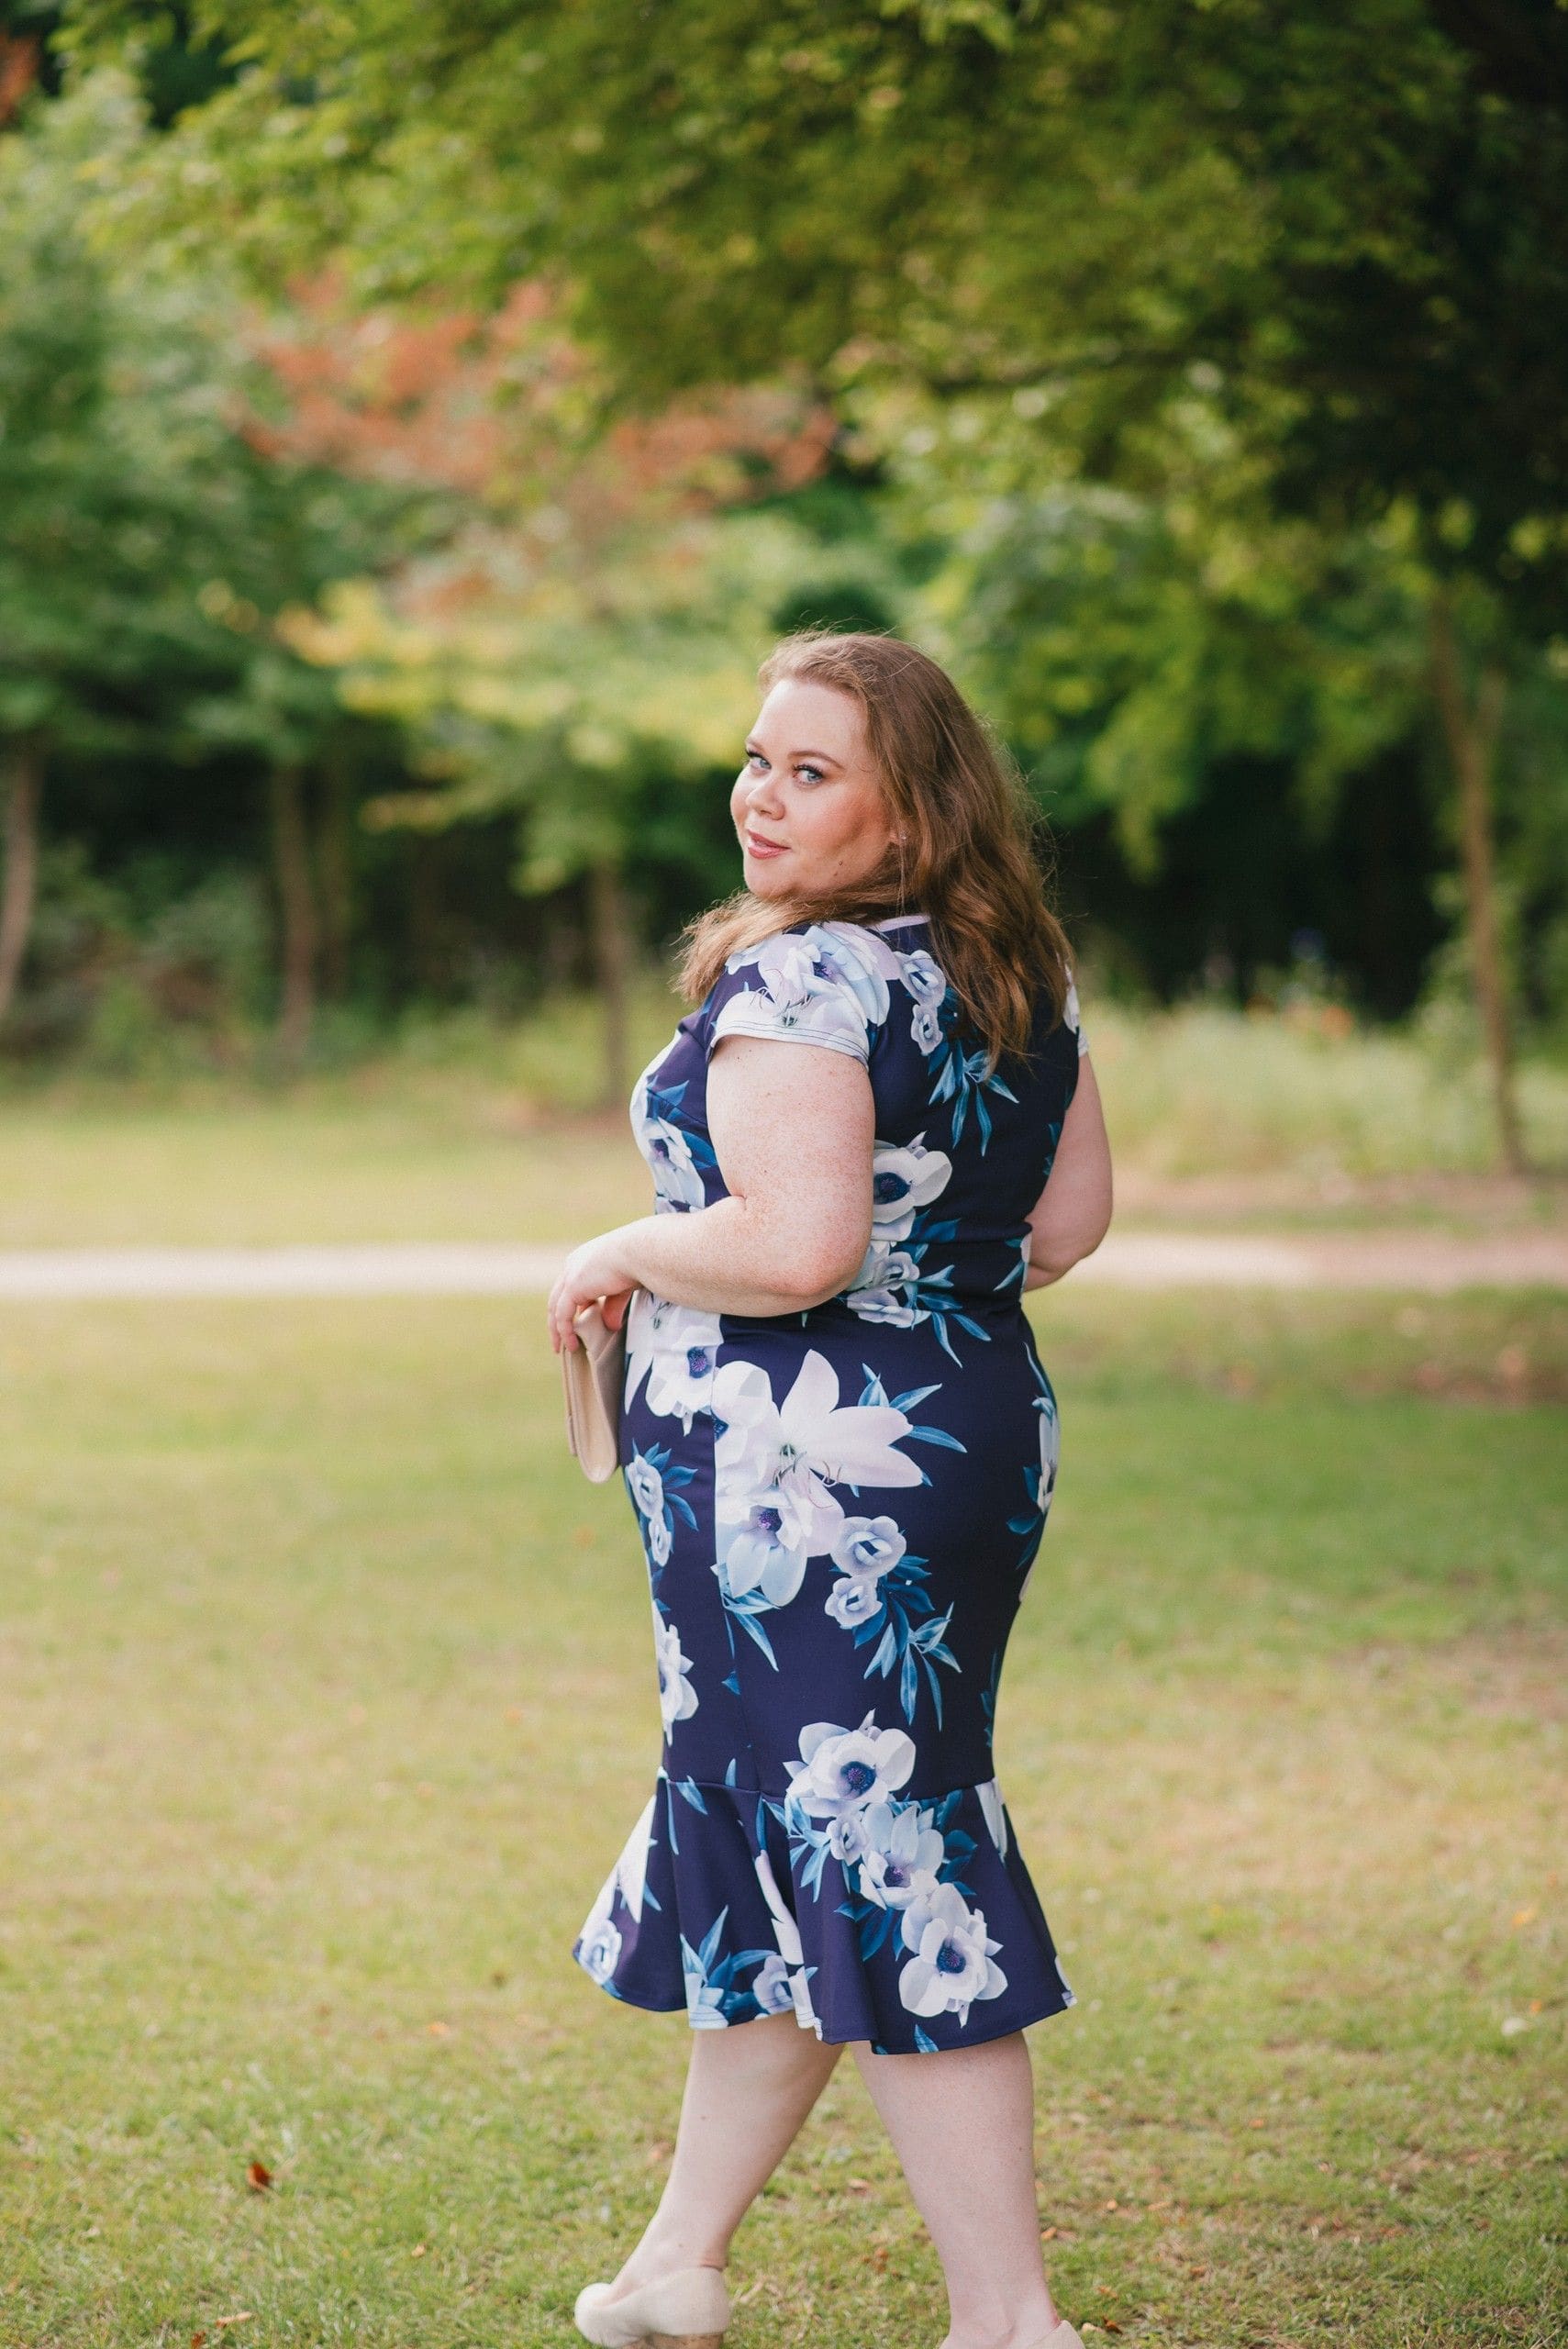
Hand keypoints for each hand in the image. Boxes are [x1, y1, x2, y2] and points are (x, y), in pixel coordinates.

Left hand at [547, 1234, 636, 1354]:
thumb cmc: (637, 1263)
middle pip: (557, 1297)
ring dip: (557, 1330)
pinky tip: (572, 1344)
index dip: (573, 1307)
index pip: (571, 1287)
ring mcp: (570, 1275)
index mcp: (583, 1260)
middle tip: (562, 1339)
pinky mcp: (573, 1287)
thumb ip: (612, 1305)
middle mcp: (572, 1265)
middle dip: (558, 1319)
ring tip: (562, 1348)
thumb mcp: (622, 1288)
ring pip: (555, 1308)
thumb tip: (611, 1326)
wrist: (639, 1252)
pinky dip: (565, 1331)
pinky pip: (563, 1315)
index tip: (579, 1324)